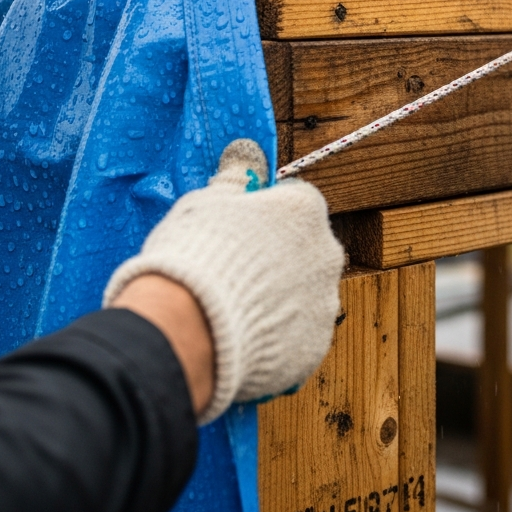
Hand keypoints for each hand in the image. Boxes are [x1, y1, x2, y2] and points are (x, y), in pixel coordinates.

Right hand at [104, 139, 344, 424]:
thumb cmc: (192, 255)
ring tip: (234, 310)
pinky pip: (296, 336)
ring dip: (279, 299)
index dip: (265, 215)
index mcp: (305, 209)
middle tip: (236, 272)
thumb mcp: (204, 203)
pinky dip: (276, 338)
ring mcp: (324, 302)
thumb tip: (244, 165)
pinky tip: (242, 338)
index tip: (241, 228)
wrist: (184, 330)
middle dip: (277, 258)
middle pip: (305, 249)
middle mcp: (327, 252)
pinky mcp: (313, 346)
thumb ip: (234, 183)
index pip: (294, 202)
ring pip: (303, 295)